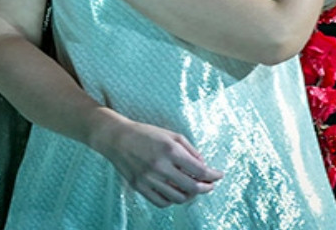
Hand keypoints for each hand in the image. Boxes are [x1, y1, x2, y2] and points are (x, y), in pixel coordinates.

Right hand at [89, 112, 222, 207]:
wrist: (116, 138)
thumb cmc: (145, 133)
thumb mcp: (170, 134)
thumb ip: (190, 149)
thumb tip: (203, 165)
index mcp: (170, 150)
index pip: (200, 170)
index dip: (213, 175)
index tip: (219, 175)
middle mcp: (160, 166)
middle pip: (193, 188)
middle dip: (206, 188)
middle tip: (209, 185)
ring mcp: (149, 178)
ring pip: (179, 198)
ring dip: (190, 195)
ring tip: (192, 188)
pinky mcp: (140, 187)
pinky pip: (162, 202)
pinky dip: (172, 200)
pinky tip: (175, 192)